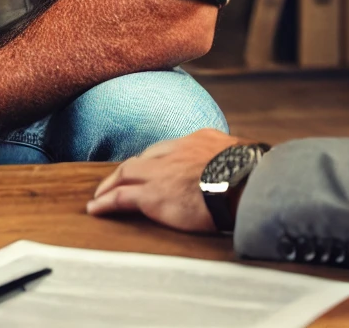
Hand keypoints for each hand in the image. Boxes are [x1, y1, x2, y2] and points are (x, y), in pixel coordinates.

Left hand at [86, 129, 244, 232]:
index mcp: (198, 140)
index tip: (148, 169)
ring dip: (110, 185)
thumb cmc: (252, 173)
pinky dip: (106, 202)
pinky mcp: (153, 194)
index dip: (154, 160)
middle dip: (127, 171)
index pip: (168, 148)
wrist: (245, 182)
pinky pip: (121, 197)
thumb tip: (243, 166)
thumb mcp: (242, 156)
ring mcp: (162, 172)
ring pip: (126, 174)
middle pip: (143, 158)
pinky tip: (96, 209)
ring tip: (99, 197)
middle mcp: (176, 151)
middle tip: (115, 182)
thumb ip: (232, 159)